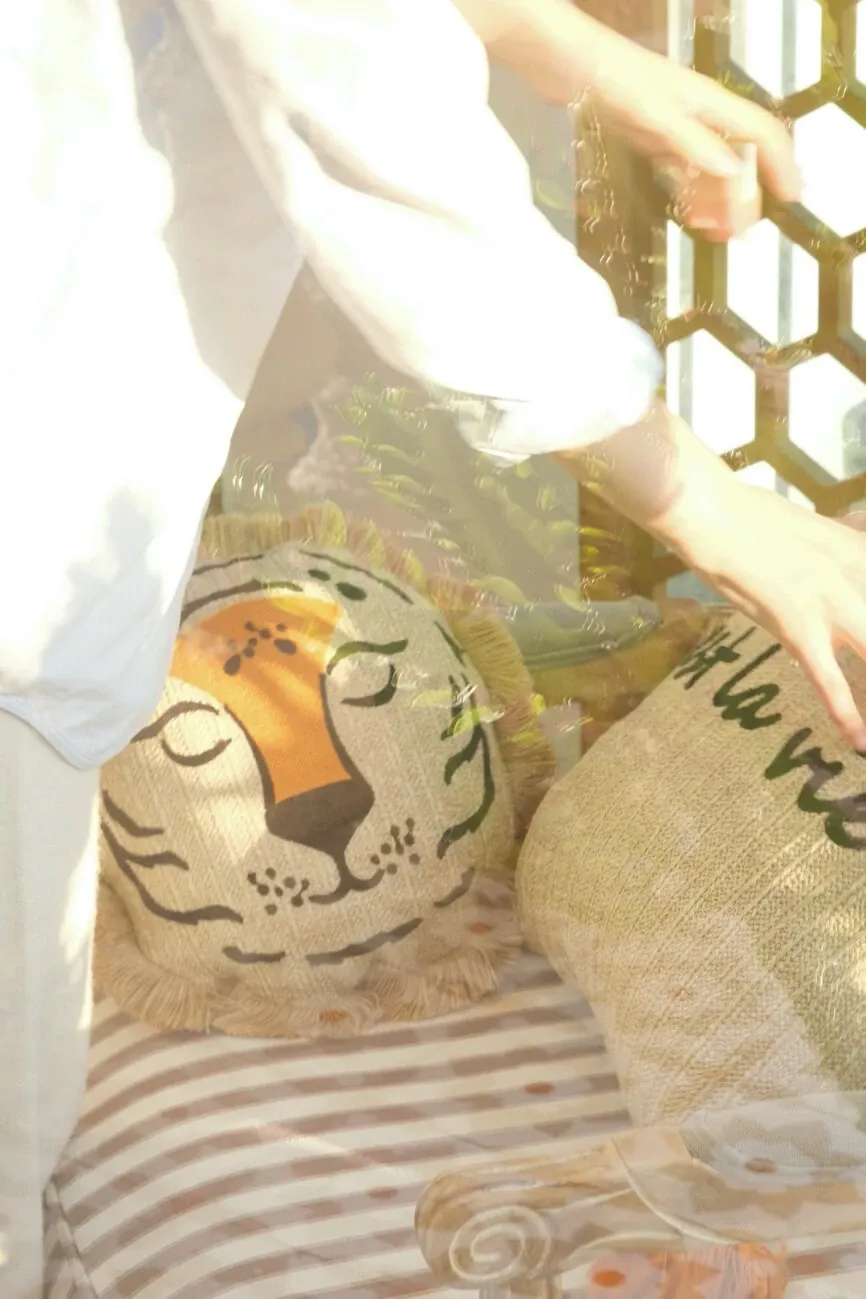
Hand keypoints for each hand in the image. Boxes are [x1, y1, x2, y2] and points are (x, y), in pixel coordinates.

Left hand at [586, 31, 801, 239]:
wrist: (565, 62)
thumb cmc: (612, 77)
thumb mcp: (656, 115)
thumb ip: (696, 145)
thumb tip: (738, 175)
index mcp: (710, 103)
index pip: (762, 134)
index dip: (782, 165)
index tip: (793, 197)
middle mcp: (699, 116)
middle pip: (741, 157)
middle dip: (748, 195)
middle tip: (743, 233)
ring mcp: (675, 128)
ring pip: (711, 170)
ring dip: (719, 202)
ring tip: (718, 233)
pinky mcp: (652, 139)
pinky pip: (682, 173)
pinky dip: (691, 196)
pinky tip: (691, 216)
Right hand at [671, 481, 865, 748]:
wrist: (715, 514)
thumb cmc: (757, 520)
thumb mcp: (821, 533)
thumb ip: (850, 552)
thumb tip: (858, 552)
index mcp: (864, 554)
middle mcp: (859, 579)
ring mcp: (832, 605)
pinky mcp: (799, 627)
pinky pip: (830, 680)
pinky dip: (846, 714)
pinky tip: (858, 740)